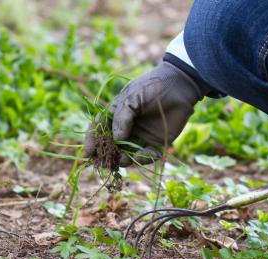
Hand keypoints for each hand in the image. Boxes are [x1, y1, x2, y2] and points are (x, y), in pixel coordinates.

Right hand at [85, 61, 205, 165]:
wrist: (179, 86)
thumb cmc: (152, 87)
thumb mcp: (131, 97)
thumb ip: (121, 117)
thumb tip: (116, 139)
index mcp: (116, 114)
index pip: (99, 129)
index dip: (92, 140)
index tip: (88, 151)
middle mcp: (127, 128)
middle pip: (111, 145)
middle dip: (105, 155)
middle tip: (102, 162)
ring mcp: (141, 136)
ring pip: (127, 154)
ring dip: (122, 160)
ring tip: (120, 161)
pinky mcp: (156, 143)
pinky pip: (146, 156)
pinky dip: (141, 159)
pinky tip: (138, 156)